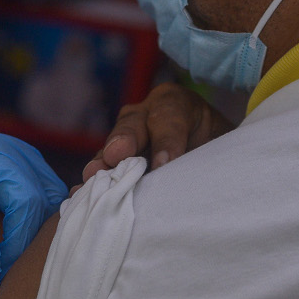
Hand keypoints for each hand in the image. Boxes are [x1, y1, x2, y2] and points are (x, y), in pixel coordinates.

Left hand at [0, 130, 67, 298]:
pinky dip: (44, 221)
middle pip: (26, 202)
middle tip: (2, 279)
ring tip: (13, 263)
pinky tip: (27, 242)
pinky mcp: (30, 158)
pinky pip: (51, 192)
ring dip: (35, 236)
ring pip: (47, 198)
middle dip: (18, 248)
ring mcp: (14, 149)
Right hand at [81, 83, 234, 183]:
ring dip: (102, 164)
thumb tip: (174, 172)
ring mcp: (124, 139)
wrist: (207, 157)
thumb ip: (202, 154)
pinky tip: (80, 195)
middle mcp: (144, 116)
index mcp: (174, 103)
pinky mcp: (113, 164)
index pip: (169, 116)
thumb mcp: (219, 144)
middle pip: (132, 126)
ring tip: (92, 177)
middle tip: (117, 155)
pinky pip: (102, 171)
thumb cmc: (215, 150)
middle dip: (124, 140)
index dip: (166, 140)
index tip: (164, 164)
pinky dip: (93, 183)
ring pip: (111, 149)